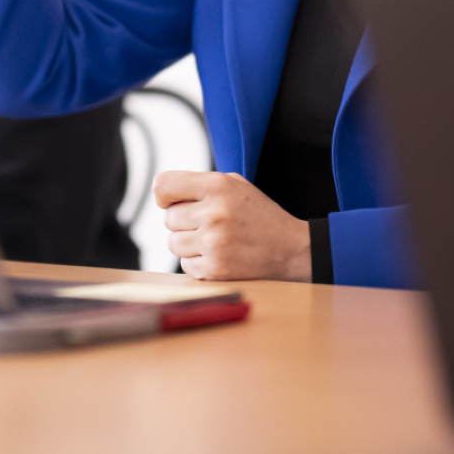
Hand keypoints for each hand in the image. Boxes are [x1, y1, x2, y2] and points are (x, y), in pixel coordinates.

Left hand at [154, 171, 311, 281]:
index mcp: (218, 186)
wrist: (291, 248)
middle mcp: (214, 212)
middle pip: (168, 218)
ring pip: (173, 243)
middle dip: (183, 222)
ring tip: (213, 240)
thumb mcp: (235, 185)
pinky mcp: (216, 269)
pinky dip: (197, 262)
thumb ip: (200, 184)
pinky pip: (185, 265)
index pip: (163, 185)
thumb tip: (162, 194)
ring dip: (188, 244)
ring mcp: (214, 243)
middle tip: (206, 223)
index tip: (172, 201)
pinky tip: (219, 255)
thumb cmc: (258, 214)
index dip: (163, 195)